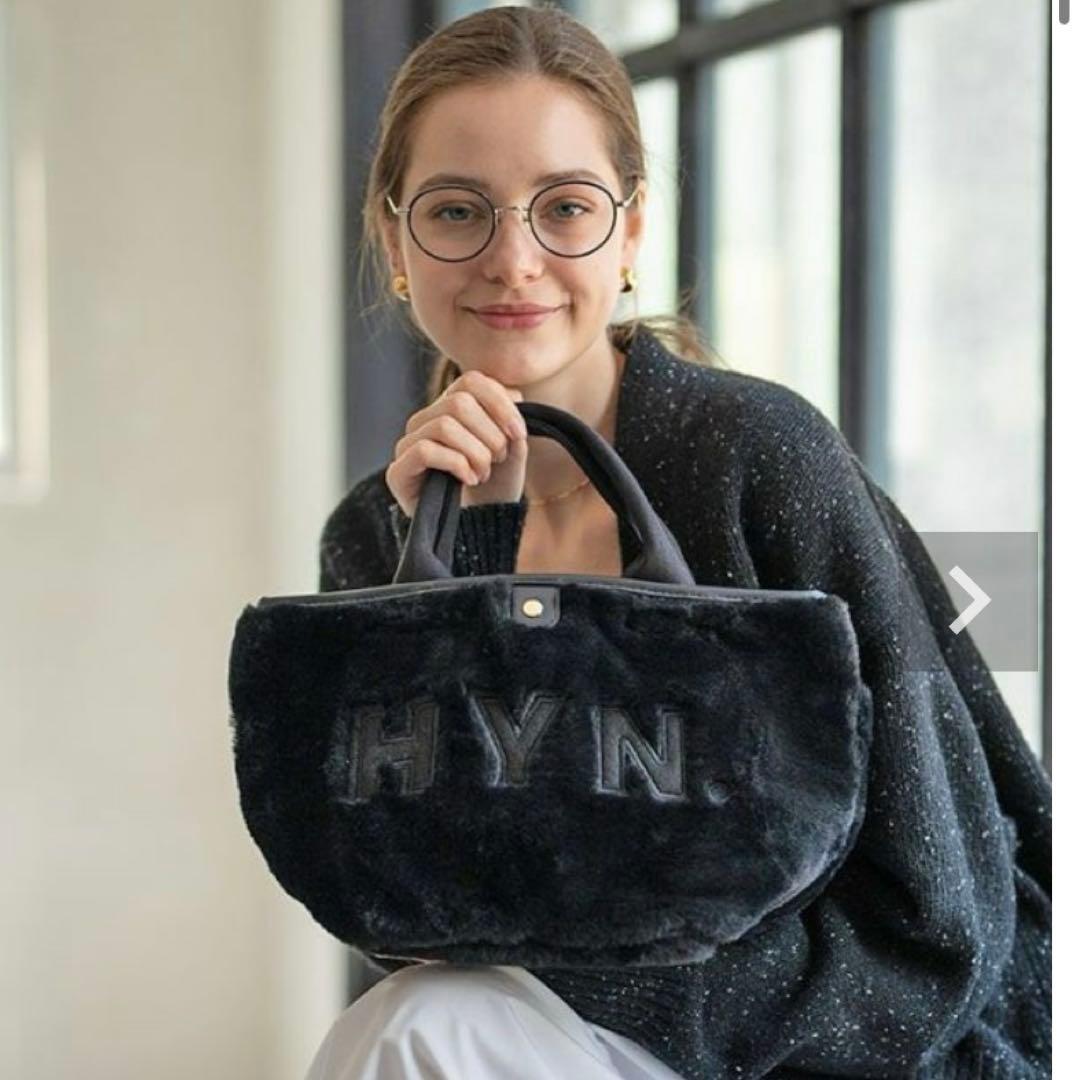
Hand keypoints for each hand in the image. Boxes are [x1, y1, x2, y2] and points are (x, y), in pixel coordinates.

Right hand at [385, 369, 529, 517]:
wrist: (481, 528)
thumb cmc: (495, 487)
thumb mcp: (512, 448)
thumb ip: (510, 418)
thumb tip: (513, 395)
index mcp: (450, 407)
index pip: (472, 380)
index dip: (500, 404)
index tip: (519, 434)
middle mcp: (425, 420)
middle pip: (459, 402)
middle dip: (489, 433)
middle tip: (498, 459)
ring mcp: (408, 444)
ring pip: (444, 426)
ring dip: (475, 452)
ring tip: (484, 473)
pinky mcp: (398, 471)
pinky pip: (426, 450)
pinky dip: (456, 464)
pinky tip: (469, 479)